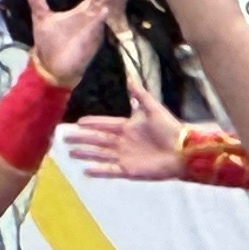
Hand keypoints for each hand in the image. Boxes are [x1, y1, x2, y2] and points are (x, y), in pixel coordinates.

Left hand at [21, 0, 112, 93]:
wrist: (51, 66)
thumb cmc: (50, 42)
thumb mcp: (41, 17)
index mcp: (82, 10)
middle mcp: (91, 16)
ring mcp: (93, 27)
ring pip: (104, 9)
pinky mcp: (90, 39)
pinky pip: (97, 27)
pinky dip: (101, 19)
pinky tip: (104, 10)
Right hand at [60, 88, 190, 182]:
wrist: (183, 151)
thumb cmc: (170, 129)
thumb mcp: (154, 109)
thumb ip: (140, 95)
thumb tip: (129, 79)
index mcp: (128, 127)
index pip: (105, 125)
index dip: (92, 123)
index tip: (78, 122)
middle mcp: (123, 142)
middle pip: (98, 140)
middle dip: (82, 139)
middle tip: (65, 137)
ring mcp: (125, 157)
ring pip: (100, 154)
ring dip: (86, 154)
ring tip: (70, 152)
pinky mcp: (129, 170)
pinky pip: (110, 170)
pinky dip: (98, 170)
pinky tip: (85, 170)